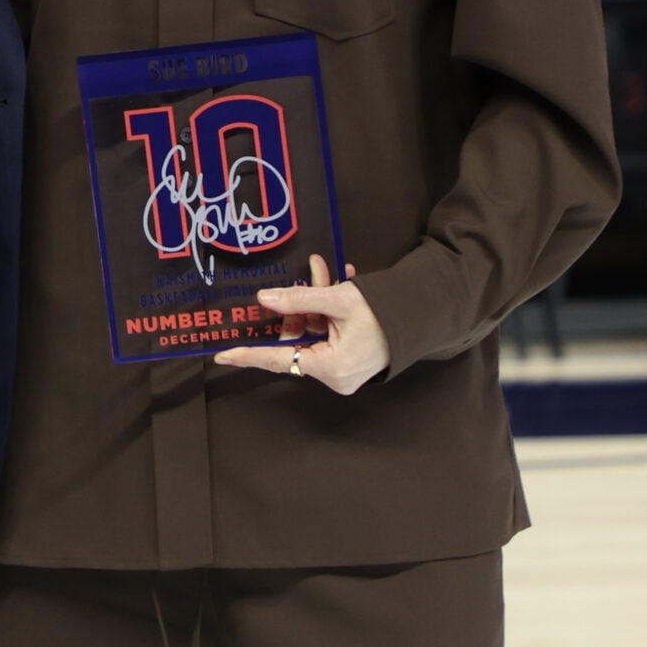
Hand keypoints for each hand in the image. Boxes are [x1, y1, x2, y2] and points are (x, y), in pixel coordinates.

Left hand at [213, 256, 390, 394]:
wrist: (424, 315)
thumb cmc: (386, 312)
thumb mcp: (339, 299)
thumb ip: (299, 299)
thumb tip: (264, 299)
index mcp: (329, 367)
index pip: (278, 360)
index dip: (248, 355)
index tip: (222, 354)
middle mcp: (334, 376)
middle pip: (298, 340)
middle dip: (297, 307)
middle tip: (302, 277)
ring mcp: (342, 371)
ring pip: (313, 333)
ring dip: (316, 302)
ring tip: (324, 271)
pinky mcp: (349, 362)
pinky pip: (327, 335)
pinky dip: (328, 311)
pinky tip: (338, 282)